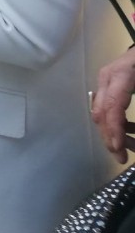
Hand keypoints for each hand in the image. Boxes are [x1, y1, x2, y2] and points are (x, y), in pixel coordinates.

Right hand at [92, 48, 134, 163]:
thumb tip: (134, 130)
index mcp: (120, 74)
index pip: (112, 106)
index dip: (114, 129)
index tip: (119, 149)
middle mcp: (107, 78)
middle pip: (102, 111)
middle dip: (109, 136)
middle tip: (120, 158)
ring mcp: (105, 80)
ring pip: (100, 111)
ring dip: (111, 132)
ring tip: (125, 149)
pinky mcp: (108, 83)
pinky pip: (105, 106)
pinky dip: (114, 122)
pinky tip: (126, 133)